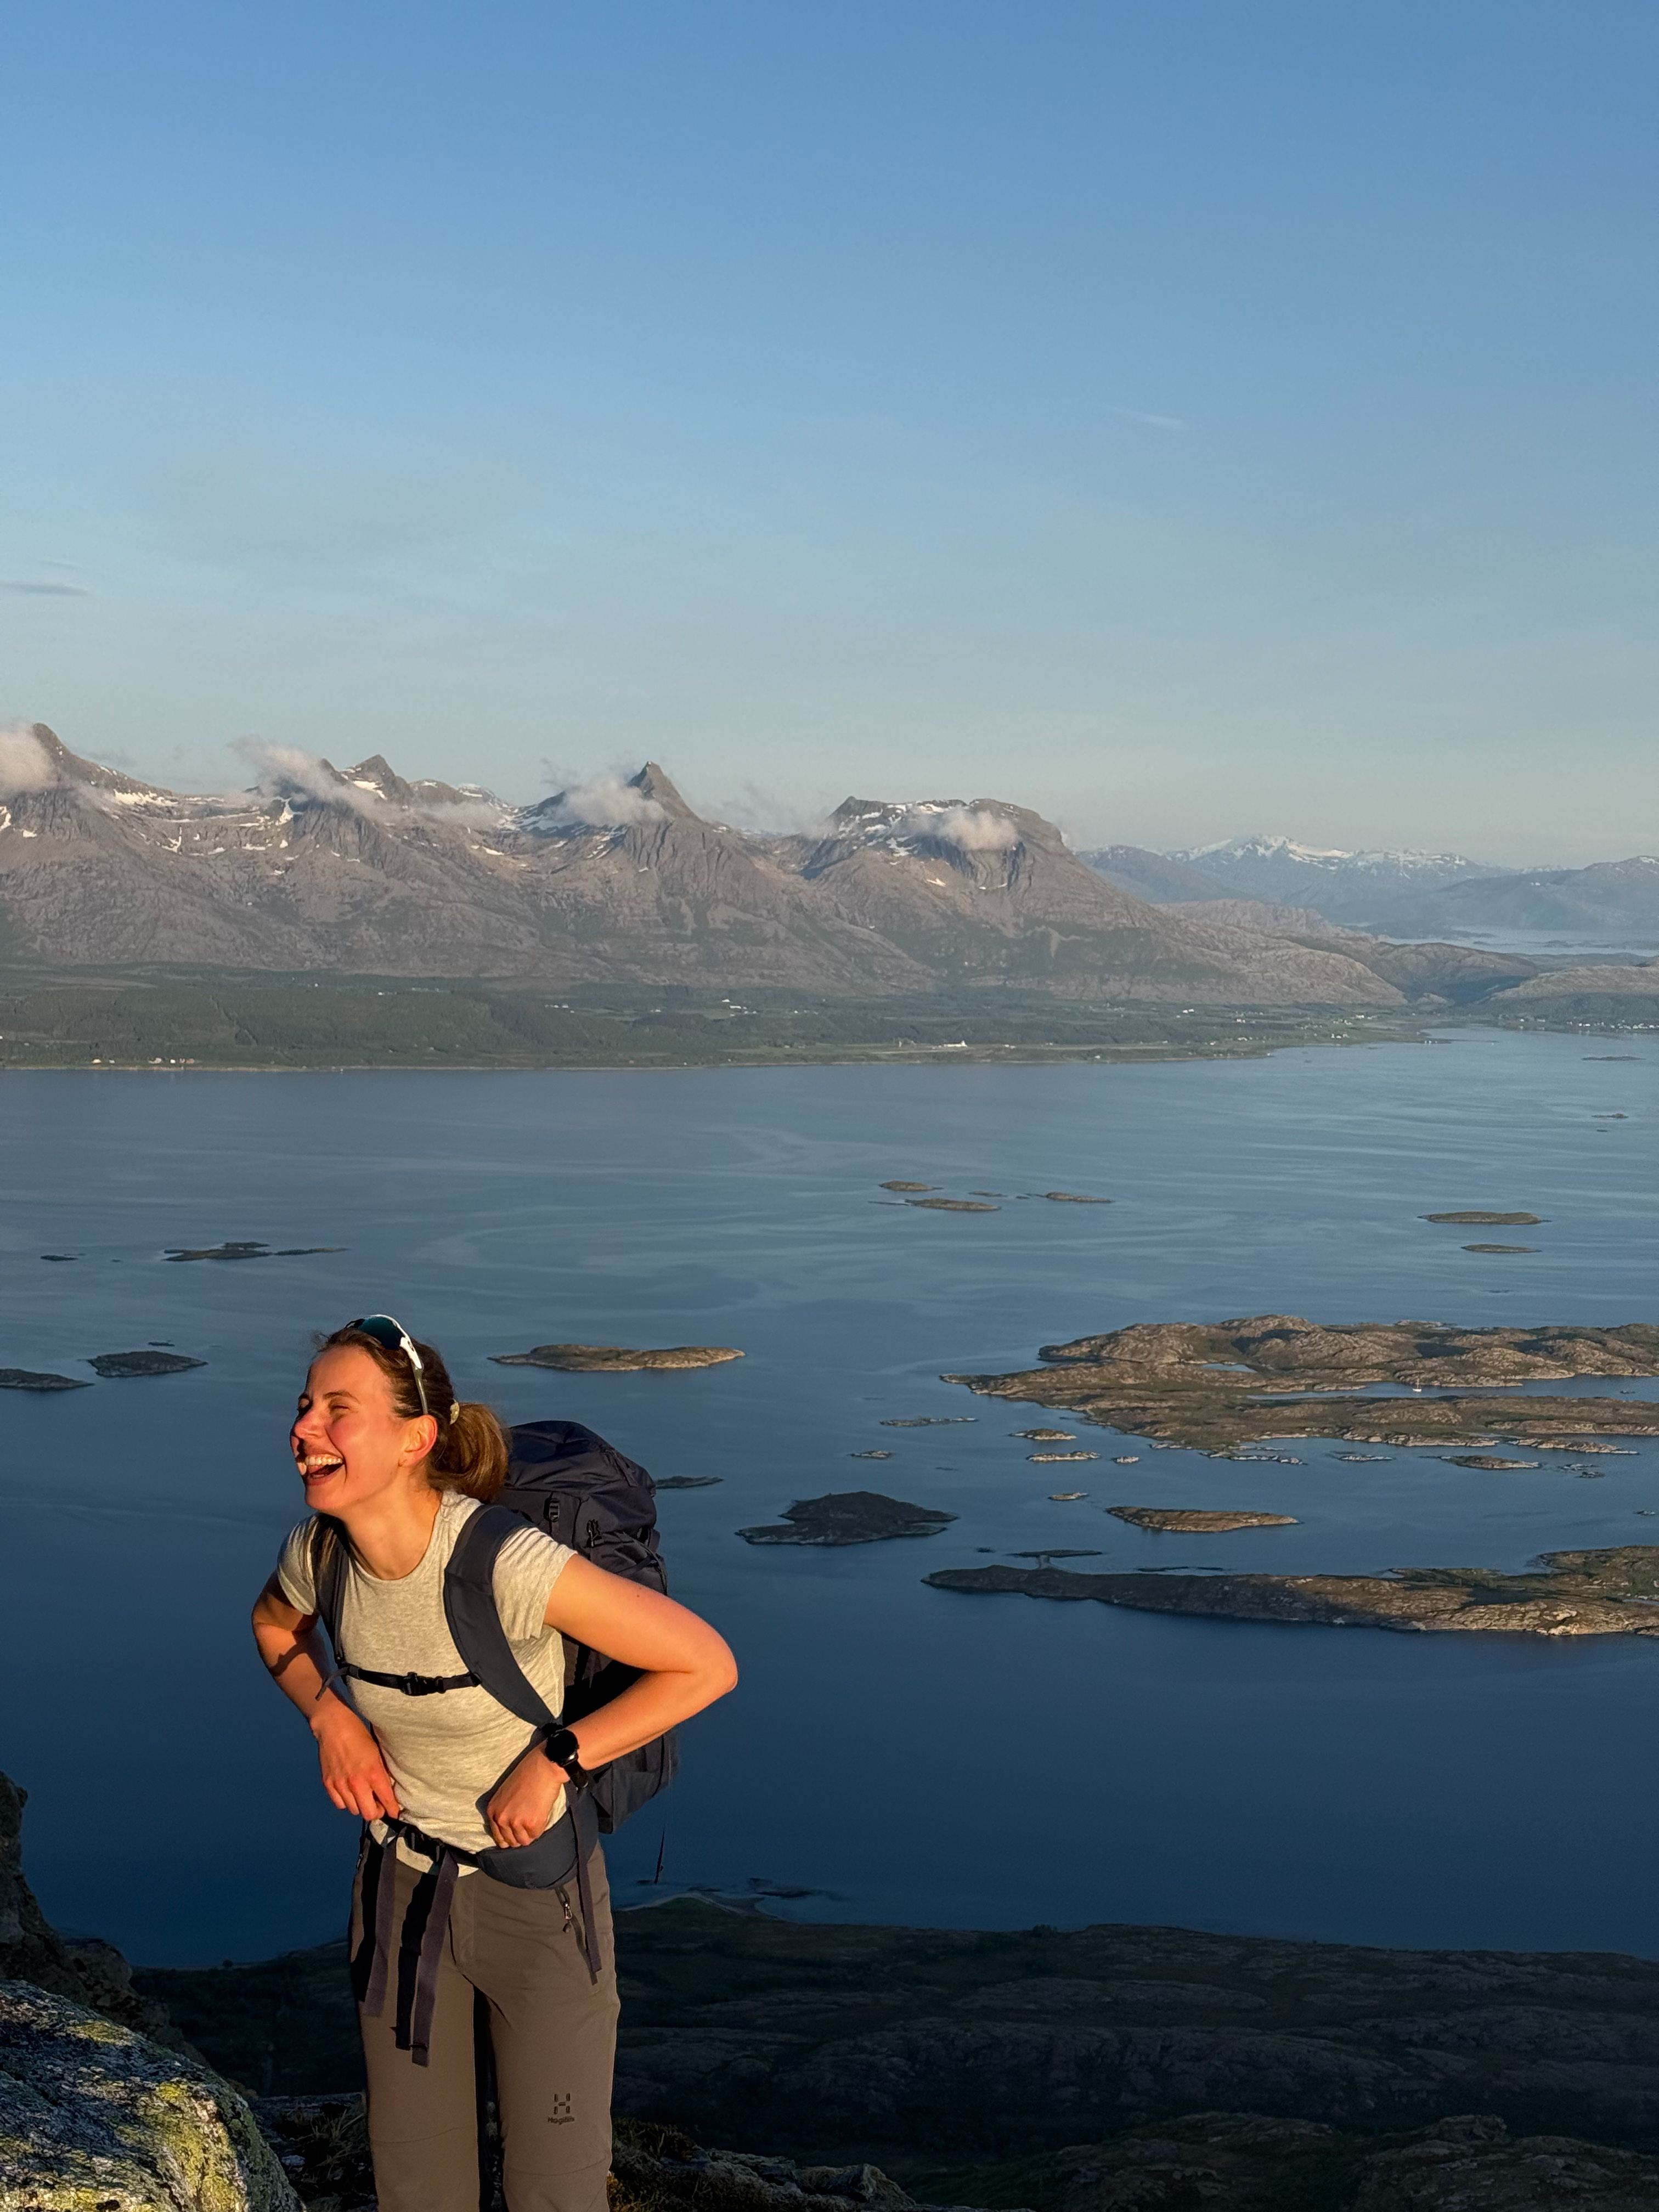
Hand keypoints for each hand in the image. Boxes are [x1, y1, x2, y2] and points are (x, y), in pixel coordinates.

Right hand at [312, 1698, 400, 1820]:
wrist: (333, 1726)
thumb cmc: (359, 1735)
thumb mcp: (377, 1753)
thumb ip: (380, 1773)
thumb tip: (386, 1791)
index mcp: (373, 1772)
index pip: (386, 1801)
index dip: (392, 1810)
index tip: (395, 1813)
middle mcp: (357, 1782)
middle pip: (368, 1814)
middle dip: (376, 1812)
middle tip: (378, 1805)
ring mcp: (340, 1785)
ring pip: (354, 1810)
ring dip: (361, 1806)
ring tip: (364, 1796)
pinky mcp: (328, 1784)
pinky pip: (340, 1804)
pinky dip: (346, 1802)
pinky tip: (349, 1792)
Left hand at [485, 1747, 564, 1849]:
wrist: (543, 1766)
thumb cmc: (527, 1775)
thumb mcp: (505, 1793)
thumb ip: (504, 1811)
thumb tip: (510, 1830)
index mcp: (493, 1810)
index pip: (499, 1837)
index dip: (510, 1836)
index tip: (518, 1832)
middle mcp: (501, 1818)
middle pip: (511, 1842)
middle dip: (521, 1835)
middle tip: (529, 1822)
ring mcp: (515, 1822)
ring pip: (524, 1841)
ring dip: (531, 1832)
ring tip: (535, 1816)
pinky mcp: (531, 1823)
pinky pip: (536, 1835)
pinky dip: (541, 1827)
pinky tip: (541, 1813)